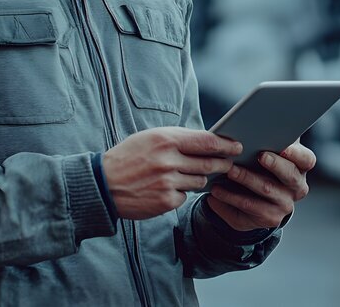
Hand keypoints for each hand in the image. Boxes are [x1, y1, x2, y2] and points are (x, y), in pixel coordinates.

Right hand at [103, 127, 241, 220]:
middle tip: (229, 164)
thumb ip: (177, 139)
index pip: (206, 141)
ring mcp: (168, 182)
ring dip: (199, 178)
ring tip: (186, 175)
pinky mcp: (166, 201)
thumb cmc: (128, 158)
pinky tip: (167, 189)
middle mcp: (168, 160)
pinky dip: (181, 193)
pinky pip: (185, 196)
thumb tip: (207, 141)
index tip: (236, 146)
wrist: (103, 185)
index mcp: (165, 139)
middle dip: (222, 163)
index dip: (225, 144)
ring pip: (199, 181)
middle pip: (208, 162)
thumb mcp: (150, 138)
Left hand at [205, 141, 315, 230]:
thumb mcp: (268, 150)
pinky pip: (248, 208)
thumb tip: (262, 121)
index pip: (306, 159)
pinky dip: (230, 198)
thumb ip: (270, 138)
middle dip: (274, 165)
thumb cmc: (260, 166)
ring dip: (246, 179)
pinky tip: (216, 191)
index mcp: (300, 167)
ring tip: (228, 170)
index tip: (283, 147)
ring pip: (266, 191)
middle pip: (289, 176)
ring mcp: (284, 205)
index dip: (296, 154)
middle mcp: (297, 188)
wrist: (256, 197)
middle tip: (258, 155)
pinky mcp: (268, 219)